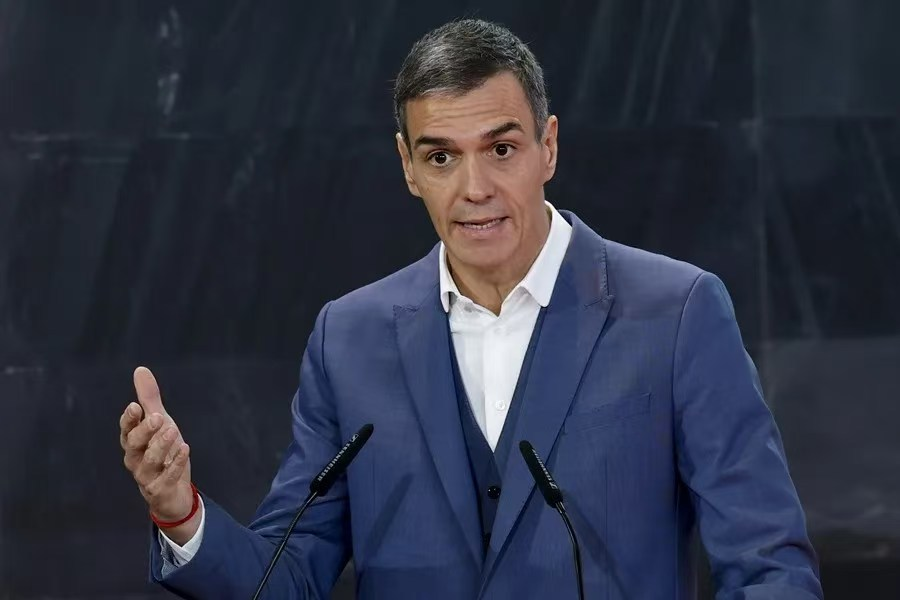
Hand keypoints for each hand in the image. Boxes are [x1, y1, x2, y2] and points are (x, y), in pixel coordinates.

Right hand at [120, 366, 198, 540]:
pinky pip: (166, 478)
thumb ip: (149, 399)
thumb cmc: (163, 452)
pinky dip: (175, 464)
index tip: (135, 406)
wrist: (174, 492)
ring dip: (161, 445)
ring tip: (173, 430)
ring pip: (149, 461)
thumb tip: (140, 370)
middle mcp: (135, 458)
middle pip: (135, 444)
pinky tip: (184, 449)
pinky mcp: (159, 490)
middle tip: (159, 417)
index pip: (127, 429)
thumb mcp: (160, 423)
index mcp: (133, 442)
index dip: (129, 419)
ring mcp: (146, 476)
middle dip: (146, 430)